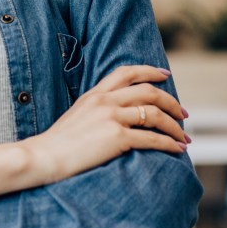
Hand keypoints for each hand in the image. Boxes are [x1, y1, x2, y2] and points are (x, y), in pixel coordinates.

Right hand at [20, 65, 188, 183]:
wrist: (43, 156)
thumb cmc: (57, 144)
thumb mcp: (76, 116)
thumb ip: (95, 110)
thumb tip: (114, 116)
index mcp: (94, 94)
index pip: (126, 72)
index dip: (149, 71)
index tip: (165, 74)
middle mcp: (105, 101)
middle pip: (149, 92)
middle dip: (171, 102)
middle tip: (183, 114)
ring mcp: (111, 117)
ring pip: (155, 114)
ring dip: (174, 126)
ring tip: (184, 136)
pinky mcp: (117, 138)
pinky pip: (152, 138)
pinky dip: (169, 143)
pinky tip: (177, 149)